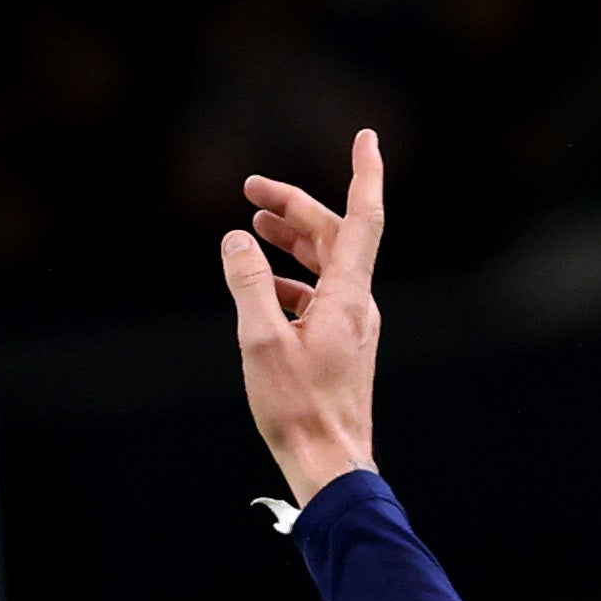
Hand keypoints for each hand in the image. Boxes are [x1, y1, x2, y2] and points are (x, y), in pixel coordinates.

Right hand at [220, 129, 385, 503]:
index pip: (362, 218)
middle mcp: (357, 305)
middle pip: (334, 237)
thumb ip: (248, 284)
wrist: (330, 464)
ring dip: (292, 243)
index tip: (366, 136)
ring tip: (253, 229)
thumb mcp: (261, 340)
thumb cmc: (299, 409)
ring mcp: (352, 327)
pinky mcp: (341, 348)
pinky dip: (291, 282)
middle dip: (295, 209)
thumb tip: (235, 241)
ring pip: (326, 268)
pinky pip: (319, 298)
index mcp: (348, 296)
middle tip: (252, 191)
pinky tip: (263, 289)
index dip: (365, 172)